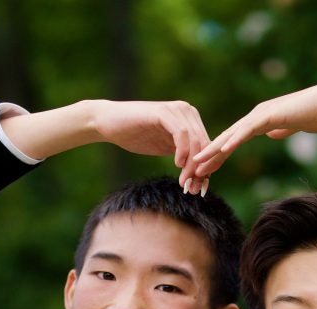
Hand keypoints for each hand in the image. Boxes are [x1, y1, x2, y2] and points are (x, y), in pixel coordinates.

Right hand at [89, 100, 211, 191]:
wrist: (109, 123)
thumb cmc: (136, 136)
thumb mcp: (165, 149)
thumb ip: (184, 158)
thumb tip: (202, 179)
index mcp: (190, 120)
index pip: (207, 146)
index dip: (207, 170)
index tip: (200, 190)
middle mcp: (187, 111)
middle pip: (204, 145)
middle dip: (201, 171)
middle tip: (193, 190)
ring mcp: (176, 110)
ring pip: (195, 141)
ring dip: (192, 165)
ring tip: (184, 182)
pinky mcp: (163, 112)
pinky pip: (181, 134)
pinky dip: (183, 151)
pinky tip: (177, 165)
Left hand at [192, 79, 316, 175]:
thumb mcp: (294, 126)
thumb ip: (281, 129)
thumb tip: (273, 134)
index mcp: (260, 120)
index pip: (233, 140)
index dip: (217, 155)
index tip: (203, 169)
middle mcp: (256, 116)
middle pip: (226, 138)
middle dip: (207, 155)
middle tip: (190, 171)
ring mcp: (261, 114)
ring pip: (231, 134)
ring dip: (212, 149)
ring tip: (196, 163)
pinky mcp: (270, 116)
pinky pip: (248, 130)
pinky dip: (233, 140)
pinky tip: (221, 150)